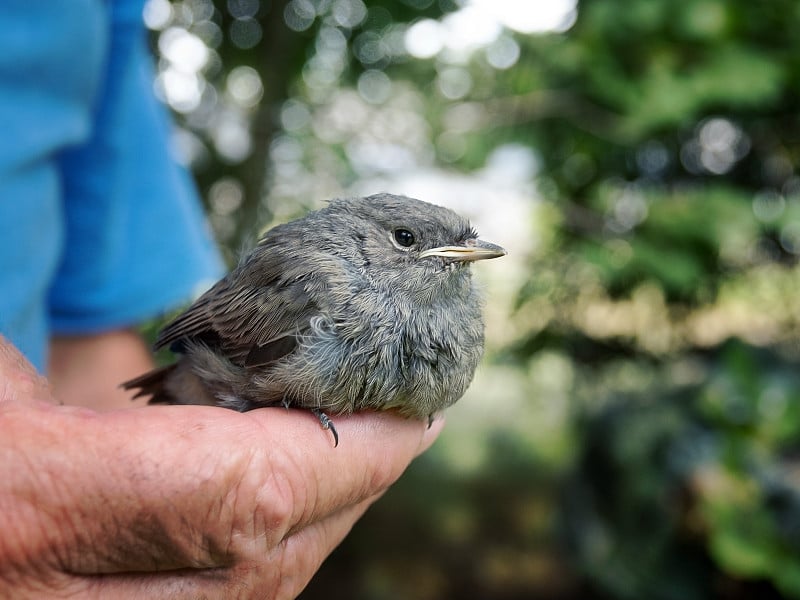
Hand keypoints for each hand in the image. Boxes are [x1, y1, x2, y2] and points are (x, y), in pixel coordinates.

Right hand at [0, 337, 442, 598]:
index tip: (419, 410)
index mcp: (45, 511)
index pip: (255, 493)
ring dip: (329, 513)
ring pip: (265, 588)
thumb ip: (87, 376)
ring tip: (367, 448)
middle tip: (405, 415)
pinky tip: (295, 501)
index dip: (356, 451)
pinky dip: (280, 550)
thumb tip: (206, 358)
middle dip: (359, 479)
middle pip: (278, 548)